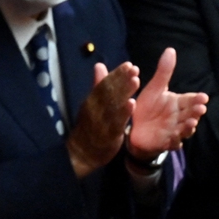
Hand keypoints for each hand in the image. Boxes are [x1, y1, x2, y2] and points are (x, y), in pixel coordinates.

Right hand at [68, 61, 138, 178]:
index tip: (129, 64)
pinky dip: (124, 112)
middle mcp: (95, 108)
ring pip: (113, 104)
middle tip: (134, 69)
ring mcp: (100, 121)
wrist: (82, 153)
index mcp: (92, 100)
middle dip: (122, 79)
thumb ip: (98, 85)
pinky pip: (116, 122)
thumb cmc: (90, 126)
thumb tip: (99, 65)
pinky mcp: (108, 134)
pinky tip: (132, 103)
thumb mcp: (92, 104)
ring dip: (124, 92)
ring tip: (136, 81)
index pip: (104, 84)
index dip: (116, 74)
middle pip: (109, 91)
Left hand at [126, 48, 207, 161]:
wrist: (136, 130)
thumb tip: (170, 49)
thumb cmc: (148, 108)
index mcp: (178, 103)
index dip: (197, 100)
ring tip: (190, 123)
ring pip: (185, 129)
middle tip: (200, 109)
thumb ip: (164, 72)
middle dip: (196, 112)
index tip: (203, 97)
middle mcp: (179, 117)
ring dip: (189, 127)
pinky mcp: (166, 142)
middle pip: (191, 114)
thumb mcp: (154, 89)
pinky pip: (172, 143)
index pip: (190, 100)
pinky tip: (175, 138)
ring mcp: (175, 131)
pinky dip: (175, 141)